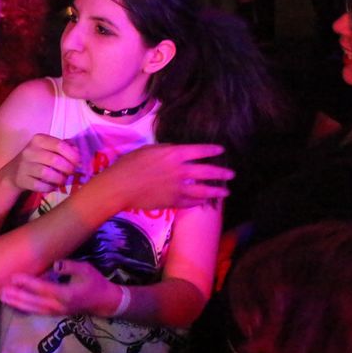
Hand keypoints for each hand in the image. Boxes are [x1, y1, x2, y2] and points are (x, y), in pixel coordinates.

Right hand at [0, 134, 80, 193]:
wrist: (14, 172)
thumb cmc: (37, 158)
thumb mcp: (49, 148)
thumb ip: (64, 146)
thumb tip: (78, 152)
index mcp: (38, 139)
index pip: (59, 145)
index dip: (72, 155)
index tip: (78, 162)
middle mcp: (30, 151)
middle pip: (55, 160)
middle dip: (68, 168)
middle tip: (71, 173)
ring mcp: (24, 165)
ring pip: (47, 173)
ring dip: (59, 179)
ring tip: (63, 180)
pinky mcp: (21, 179)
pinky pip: (40, 185)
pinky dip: (49, 187)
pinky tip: (52, 186)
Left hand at [0, 260, 118, 316]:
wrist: (104, 301)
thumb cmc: (94, 282)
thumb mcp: (86, 270)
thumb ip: (70, 267)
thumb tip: (54, 265)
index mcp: (67, 294)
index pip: (44, 289)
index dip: (28, 283)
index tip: (15, 276)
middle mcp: (59, 306)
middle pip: (34, 302)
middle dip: (17, 296)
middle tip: (2, 290)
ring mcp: (56, 312)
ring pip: (33, 309)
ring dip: (17, 304)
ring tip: (3, 298)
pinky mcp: (55, 313)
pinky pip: (37, 311)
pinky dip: (24, 308)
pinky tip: (13, 303)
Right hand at [97, 143, 232, 209]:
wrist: (120, 187)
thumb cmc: (130, 164)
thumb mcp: (148, 150)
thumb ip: (166, 150)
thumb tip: (177, 151)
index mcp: (174, 154)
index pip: (200, 151)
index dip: (212, 150)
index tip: (221, 151)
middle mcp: (181, 171)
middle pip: (207, 172)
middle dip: (221, 173)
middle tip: (231, 174)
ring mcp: (178, 188)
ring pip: (203, 191)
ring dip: (216, 191)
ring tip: (225, 192)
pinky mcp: (173, 202)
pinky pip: (191, 203)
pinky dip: (199, 202)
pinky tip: (203, 202)